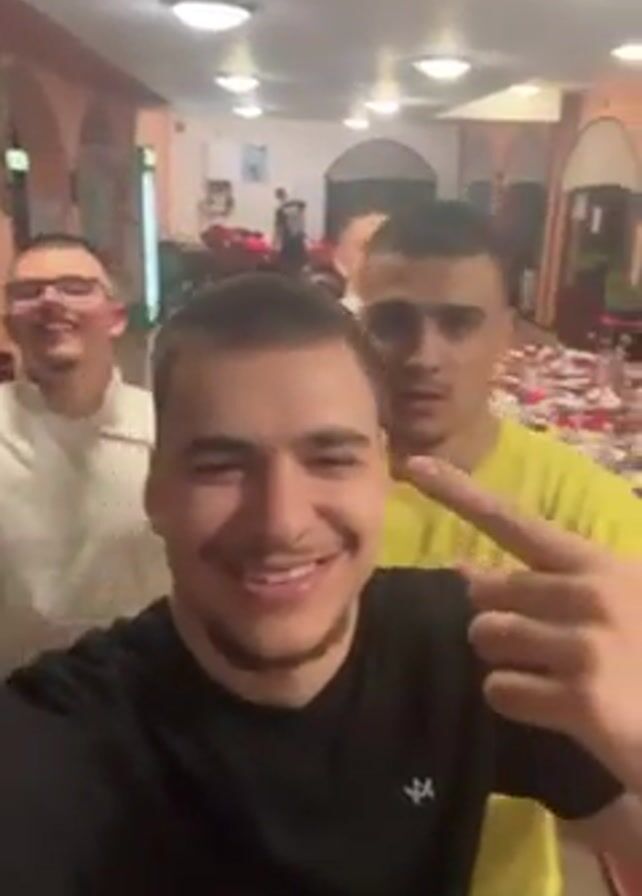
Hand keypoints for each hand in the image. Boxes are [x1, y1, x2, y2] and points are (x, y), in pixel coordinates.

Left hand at [402, 456, 641, 795]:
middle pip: (486, 592)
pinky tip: (554, 706)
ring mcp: (587, 645)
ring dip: (503, 657)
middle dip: (495, 617)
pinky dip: (514, 701)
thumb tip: (465, 571)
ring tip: (546, 671)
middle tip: (535, 640)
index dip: (460, 493)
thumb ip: (548, 581)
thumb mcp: (615, 600)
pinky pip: (500, 690)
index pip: (515, 521)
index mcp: (598, 564)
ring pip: (486, 637)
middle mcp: (590, 594)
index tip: (415, 465)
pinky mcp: (582, 699)